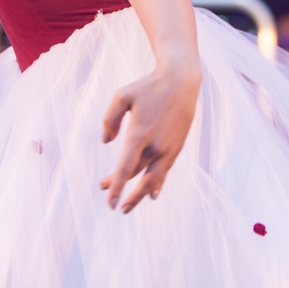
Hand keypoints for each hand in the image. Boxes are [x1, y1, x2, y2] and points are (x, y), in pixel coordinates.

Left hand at [99, 60, 200, 212]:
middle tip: (110, 198)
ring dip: (140, 195)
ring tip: (128, 206)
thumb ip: (109, 120)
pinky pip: (165, 171)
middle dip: (123, 190)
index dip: (117, 187)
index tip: (109, 203)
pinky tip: (152, 194)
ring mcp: (169, 148)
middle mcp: (156, 145)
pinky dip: (157, 185)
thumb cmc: (148, 87)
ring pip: (154, 179)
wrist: (181, 81)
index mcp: (140, 133)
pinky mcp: (177, 147)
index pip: (126, 168)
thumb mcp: (121, 96)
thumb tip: (106, 142)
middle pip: (138, 176)